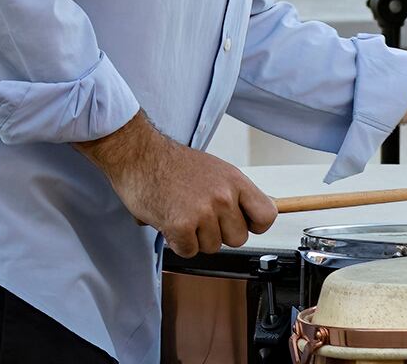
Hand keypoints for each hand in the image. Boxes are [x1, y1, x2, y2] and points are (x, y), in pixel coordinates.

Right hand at [74, 112, 277, 257]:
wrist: (140, 155)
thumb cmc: (174, 163)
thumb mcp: (216, 170)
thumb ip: (234, 192)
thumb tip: (253, 213)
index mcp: (235, 181)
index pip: (266, 215)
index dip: (255, 225)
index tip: (243, 223)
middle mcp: (224, 196)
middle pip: (238, 238)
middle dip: (219, 234)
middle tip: (201, 218)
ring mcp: (203, 211)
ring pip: (212, 247)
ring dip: (196, 238)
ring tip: (182, 215)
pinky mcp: (180, 225)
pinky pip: (189, 251)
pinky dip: (178, 243)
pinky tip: (170, 223)